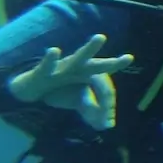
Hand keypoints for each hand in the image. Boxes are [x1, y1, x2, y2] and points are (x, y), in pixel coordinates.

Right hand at [8, 35, 133, 130]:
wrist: (33, 89)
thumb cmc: (62, 91)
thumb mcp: (79, 102)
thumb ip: (94, 111)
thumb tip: (107, 125)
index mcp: (92, 75)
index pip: (105, 90)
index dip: (107, 106)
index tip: (107, 122)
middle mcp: (81, 68)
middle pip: (100, 66)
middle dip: (114, 63)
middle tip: (129, 58)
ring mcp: (64, 67)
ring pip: (80, 57)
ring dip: (90, 47)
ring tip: (101, 37)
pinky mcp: (44, 71)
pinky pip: (47, 65)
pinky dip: (50, 59)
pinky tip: (54, 50)